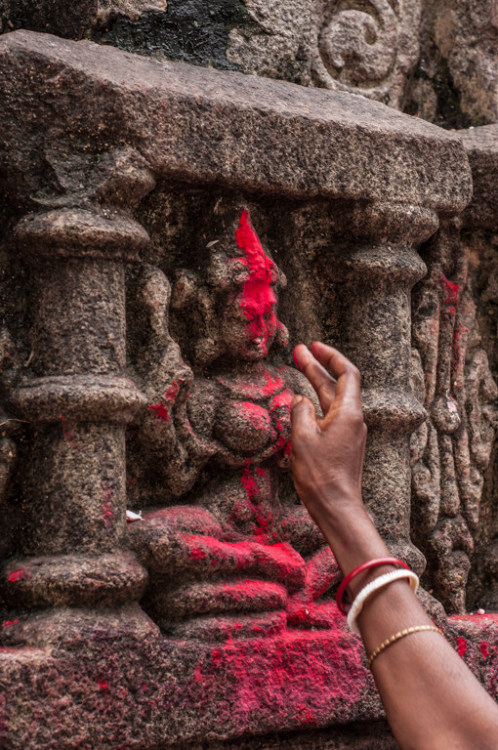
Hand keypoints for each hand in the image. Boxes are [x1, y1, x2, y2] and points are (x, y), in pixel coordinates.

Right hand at [290, 342, 366, 519]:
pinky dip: (317, 401)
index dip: (331, 356)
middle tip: (298, 351)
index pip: (347, 373)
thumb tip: (299, 400)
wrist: (336, 506)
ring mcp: (349, 431)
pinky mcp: (343, 443)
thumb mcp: (302, 439)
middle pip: (337, 384)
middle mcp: (353, 419)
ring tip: (299, 366)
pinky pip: (330, 414)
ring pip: (333, 399)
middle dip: (317, 366)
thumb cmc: (320, 475)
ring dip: (316, 382)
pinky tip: (304, 401)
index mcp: (348, 413)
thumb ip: (300, 412)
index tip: (314, 346)